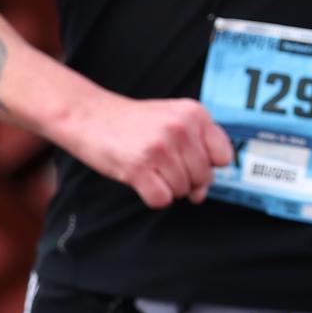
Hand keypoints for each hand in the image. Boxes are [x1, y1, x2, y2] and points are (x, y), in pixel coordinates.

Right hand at [70, 88, 232, 209]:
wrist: (88, 115)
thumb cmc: (132, 123)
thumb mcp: (171, 121)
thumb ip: (195, 151)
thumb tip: (200, 195)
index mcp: (194, 113)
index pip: (223, 156)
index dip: (207, 166)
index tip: (188, 160)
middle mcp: (180, 128)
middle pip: (203, 177)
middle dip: (185, 180)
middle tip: (161, 165)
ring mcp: (160, 148)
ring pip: (182, 190)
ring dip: (166, 187)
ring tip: (148, 167)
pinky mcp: (138, 167)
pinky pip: (161, 200)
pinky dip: (151, 196)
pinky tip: (139, 178)